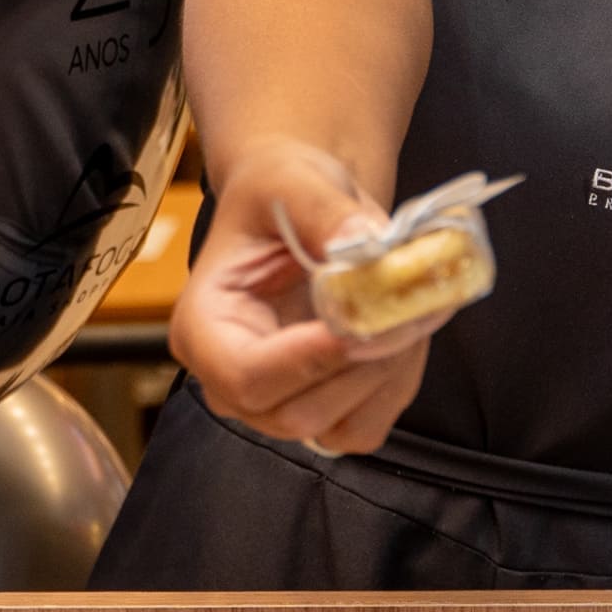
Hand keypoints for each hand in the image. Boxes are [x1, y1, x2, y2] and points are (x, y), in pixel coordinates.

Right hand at [170, 139, 439, 456]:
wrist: (300, 212)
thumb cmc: (280, 196)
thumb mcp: (293, 181)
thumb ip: (324, 211)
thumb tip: (363, 242)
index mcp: (203, 327)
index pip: (245, 374)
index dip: (309, 359)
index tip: (363, 320)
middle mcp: (229, 382)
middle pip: (295, 414)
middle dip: (363, 364)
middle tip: (409, 305)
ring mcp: (275, 405)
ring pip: (339, 429)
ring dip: (388, 374)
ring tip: (409, 309)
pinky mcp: (321, 413)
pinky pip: (366, 426)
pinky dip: (397, 386)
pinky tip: (404, 333)